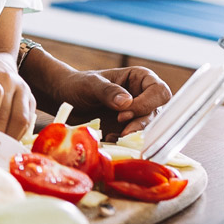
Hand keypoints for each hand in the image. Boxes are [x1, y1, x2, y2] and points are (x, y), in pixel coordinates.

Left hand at [49, 66, 172, 133]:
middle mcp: (143, 98)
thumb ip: (107, 91)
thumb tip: (127, 102)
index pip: (160, 92)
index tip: (124, 112)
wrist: (64, 100)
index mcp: (140, 80)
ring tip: (113, 136)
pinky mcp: (127, 131)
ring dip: (134, 136)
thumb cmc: (78, 85)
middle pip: (157, 114)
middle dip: (141, 124)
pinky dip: (125, 144)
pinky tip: (108, 139)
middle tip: (121, 130)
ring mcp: (137, 116)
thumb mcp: (90, 84)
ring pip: (150, 130)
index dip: (147, 104)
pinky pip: (135, 141)